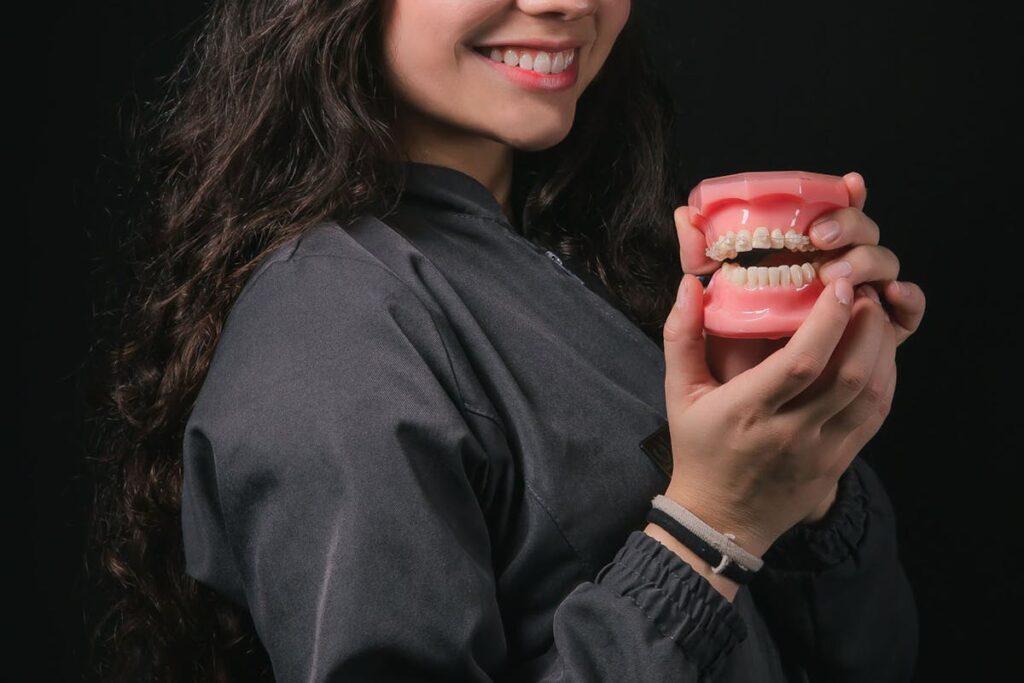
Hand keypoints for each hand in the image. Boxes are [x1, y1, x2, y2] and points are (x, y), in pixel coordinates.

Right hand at [662, 272, 894, 555]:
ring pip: (871, 394)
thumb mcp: (679, 393)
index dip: (828, 321)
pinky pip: (875, 416)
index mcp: (748, 410)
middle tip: (863, 290)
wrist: (720, 519)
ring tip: (875, 314)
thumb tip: (689, 285)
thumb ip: (681, 336)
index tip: (836, 285)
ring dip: (882, 348)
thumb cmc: (698, 448)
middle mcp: (790, 432)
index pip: (801, 362)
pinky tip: (879, 352)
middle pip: (848, 375)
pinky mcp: (839, 462)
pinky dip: (885, 377)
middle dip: (866, 325)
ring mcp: (821, 451)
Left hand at [674, 172, 926, 354]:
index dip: (844, 195)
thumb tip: (684, 213)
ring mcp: (859, 303)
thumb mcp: (707, 302)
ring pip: (884, 265)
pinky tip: (893, 297)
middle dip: (850, 226)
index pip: (831, 213)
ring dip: (871, 260)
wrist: (746, 412)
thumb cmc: (728, 351)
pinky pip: (905, 313)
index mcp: (799, 255)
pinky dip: (908, 299)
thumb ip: (699, 258)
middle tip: (818, 239)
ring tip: (841, 274)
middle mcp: (834, 272)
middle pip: (862, 233)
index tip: (846, 184)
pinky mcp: (878, 337)